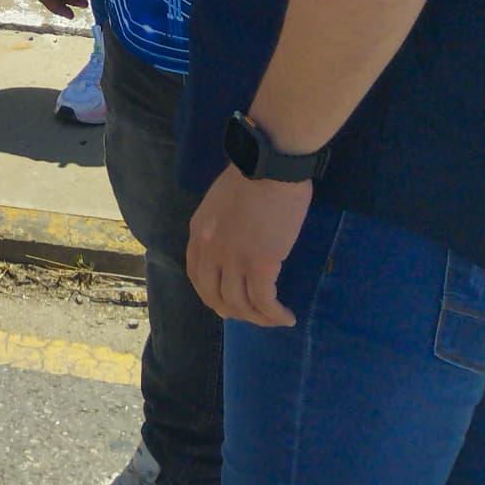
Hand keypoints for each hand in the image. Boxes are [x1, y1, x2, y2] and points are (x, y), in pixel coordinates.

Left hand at [186, 167, 312, 326]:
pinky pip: (264, 301)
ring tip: (275, 319)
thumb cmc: (252, 175)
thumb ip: (219, 227)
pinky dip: (275, 315)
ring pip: (241, 304)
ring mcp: (233, 259)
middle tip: (253, 316)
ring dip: (258, 318)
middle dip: (234, 312)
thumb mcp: (219, 203)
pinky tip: (286, 317)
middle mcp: (210, 251)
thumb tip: (233, 245)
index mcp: (198, 233)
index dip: (212, 296)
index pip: (197, 276)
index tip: (227, 304)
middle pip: (216, 296)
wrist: (269, 165)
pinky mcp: (260, 263)